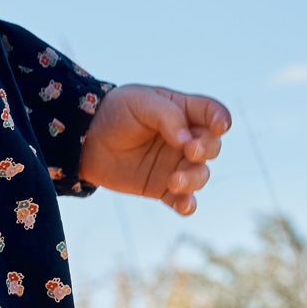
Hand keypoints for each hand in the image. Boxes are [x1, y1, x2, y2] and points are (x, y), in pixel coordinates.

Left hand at [78, 84, 231, 214]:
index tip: (220, 127)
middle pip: (212, 146)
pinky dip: (187, 204)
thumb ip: (167, 117)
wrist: (85, 138)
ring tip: (174, 181)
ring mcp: (176, 164)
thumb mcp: (141, 102)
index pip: (212, 114)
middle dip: (207, 149)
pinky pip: (183, 200)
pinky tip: (184, 205)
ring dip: (194, 179)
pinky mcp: (162, 187)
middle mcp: (186, 139)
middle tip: (190, 151)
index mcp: (184, 112)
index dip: (221, 120)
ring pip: (200, 175)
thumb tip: (187, 141)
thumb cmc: (116, 112)